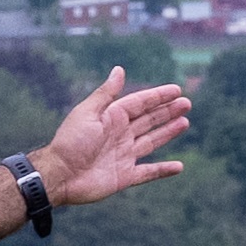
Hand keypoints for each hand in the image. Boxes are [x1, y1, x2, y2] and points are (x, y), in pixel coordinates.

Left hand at [35, 67, 190, 208]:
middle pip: (148, 120)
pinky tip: (179, 167)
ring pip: (151, 141)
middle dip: (167, 111)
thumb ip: (106, 93)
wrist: (58, 175)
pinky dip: (163, 170)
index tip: (177, 90)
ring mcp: (122, 156)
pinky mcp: (124, 176)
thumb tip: (119, 69)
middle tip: (187, 103)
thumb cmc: (70, 142)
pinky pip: (148, 173)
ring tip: (184, 122)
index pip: (139, 104)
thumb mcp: (88, 113)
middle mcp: (119, 135)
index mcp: (111, 118)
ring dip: (168, 133)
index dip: (158, 97)